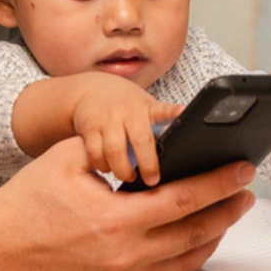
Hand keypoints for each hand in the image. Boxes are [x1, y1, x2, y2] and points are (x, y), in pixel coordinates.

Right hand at [0, 138, 255, 270]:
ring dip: (214, 234)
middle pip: (196, 233)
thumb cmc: (27, 200)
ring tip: (228, 211)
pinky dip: (187, 255)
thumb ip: (115, 146)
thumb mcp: (69, 157)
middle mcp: (124, 255)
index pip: (185, 199)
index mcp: (116, 219)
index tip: (244, 169)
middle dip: (228, 209)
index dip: (220, 183)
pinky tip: (195, 237)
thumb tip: (158, 136)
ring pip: (186, 260)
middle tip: (248, 190)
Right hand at [66, 73, 182, 185]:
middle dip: (147, 165)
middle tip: (151, 180)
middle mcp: (125, 112)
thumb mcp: (146, 106)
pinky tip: (108, 168)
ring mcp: (105, 120)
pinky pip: (95, 154)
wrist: (92, 90)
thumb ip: (160, 122)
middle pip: (139, 141)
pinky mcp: (88, 130)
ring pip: (113, 151)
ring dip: (121, 170)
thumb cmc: (126, 103)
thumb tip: (178, 143)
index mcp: (144, 108)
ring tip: (127, 176)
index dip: (173, 114)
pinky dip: (102, 166)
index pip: (162, 112)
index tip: (182, 117)